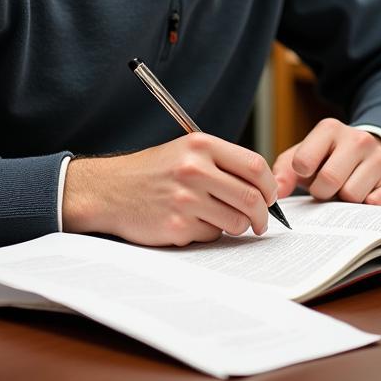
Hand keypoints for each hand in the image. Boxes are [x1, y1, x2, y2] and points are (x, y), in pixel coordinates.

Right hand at [62, 133, 277, 245]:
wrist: (110, 190)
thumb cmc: (153, 171)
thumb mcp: (186, 151)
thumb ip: (221, 162)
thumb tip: (262, 186)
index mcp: (200, 145)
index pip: (254, 165)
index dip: (269, 185)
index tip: (270, 196)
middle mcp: (194, 169)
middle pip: (250, 197)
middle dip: (262, 215)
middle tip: (260, 221)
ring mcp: (185, 199)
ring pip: (235, 221)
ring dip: (236, 226)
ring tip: (222, 220)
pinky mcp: (177, 226)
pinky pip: (211, 235)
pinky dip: (209, 233)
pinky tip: (191, 222)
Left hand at [272, 118, 380, 206]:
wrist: (370, 154)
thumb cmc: (330, 159)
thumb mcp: (304, 157)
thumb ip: (284, 171)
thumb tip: (276, 193)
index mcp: (330, 129)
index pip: (303, 162)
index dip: (304, 177)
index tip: (308, 175)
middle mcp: (358, 138)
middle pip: (329, 181)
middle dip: (324, 193)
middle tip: (328, 189)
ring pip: (353, 195)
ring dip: (346, 201)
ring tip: (347, 189)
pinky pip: (379, 202)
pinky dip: (370, 206)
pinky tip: (367, 197)